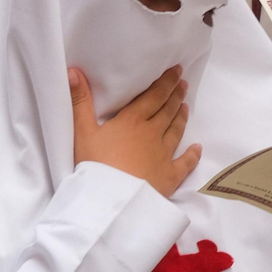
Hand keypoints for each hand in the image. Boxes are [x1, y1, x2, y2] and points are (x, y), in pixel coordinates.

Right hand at [71, 65, 200, 198]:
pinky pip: (185, 163)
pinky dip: (192, 155)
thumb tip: (73, 70)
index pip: (152, 96)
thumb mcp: (81, 132)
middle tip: (183, 84)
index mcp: (132, 121)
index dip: (164, 83)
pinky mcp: (170, 177)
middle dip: (175, 95)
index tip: (176, 71)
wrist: (112, 201)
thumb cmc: (94, 165)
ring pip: (176, 131)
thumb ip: (79, 101)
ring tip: (185, 106)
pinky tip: (197, 148)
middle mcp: (152, 134)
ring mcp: (164, 155)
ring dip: (181, 117)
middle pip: (167, 111)